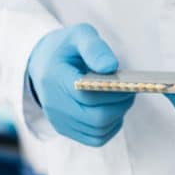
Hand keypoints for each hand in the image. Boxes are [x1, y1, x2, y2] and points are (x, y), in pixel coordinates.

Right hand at [27, 23, 133, 146]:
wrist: (43, 63)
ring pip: (98, 130)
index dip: (113, 91)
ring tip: (122, 98)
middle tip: (131, 90)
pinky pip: (96, 138)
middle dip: (120, 105)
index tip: (128, 82)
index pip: (87, 94)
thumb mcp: (79, 35)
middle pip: (95, 117)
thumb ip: (95, 48)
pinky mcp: (66, 129)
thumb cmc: (66, 48)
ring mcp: (59, 120)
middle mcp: (54, 105)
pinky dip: (111, 126)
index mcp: (54, 79)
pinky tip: (114, 110)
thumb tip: (110, 67)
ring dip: (118, 115)